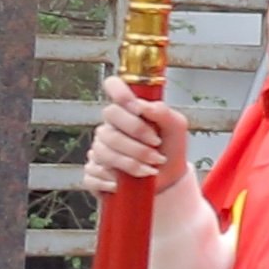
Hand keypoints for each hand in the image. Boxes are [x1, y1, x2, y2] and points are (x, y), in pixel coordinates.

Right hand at [83, 79, 186, 197]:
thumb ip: (164, 113)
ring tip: (152, 167)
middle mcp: (108, 127)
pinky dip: (114, 180)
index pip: (113, 86)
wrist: (169, 180)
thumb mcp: (176, 129)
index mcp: (127, 111)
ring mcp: (98, 150)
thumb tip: (144, 106)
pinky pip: (93, 174)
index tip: (136, 108)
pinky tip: (128, 181)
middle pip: (108, 125)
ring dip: (132, 162)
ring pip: (103, 151)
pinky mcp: (92, 173)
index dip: (119, 92)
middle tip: (156, 147)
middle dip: (136, 139)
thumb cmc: (170, 149)